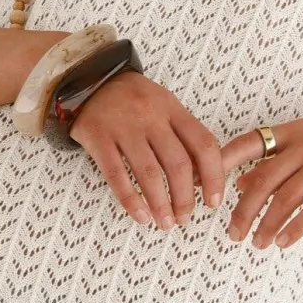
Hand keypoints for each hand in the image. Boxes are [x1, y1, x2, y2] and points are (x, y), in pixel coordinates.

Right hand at [69, 69, 225, 227]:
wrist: (88, 79)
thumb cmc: (132, 99)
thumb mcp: (163, 105)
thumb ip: (182, 135)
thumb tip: (201, 178)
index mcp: (172, 108)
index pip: (203, 144)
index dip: (213, 176)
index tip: (213, 201)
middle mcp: (151, 116)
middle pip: (177, 163)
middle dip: (185, 197)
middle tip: (185, 218)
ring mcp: (123, 127)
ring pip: (148, 172)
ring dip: (161, 204)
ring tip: (166, 223)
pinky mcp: (98, 137)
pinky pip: (116, 174)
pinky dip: (131, 200)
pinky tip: (141, 215)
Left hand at [220, 112, 302, 248]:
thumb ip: (280, 160)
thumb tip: (241, 182)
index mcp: (295, 131)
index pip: (247, 145)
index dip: (221, 166)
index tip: (203, 190)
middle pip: (262, 180)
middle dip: (243, 210)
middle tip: (232, 233)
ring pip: (285, 198)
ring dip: (267, 225)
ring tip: (257, 243)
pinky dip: (294, 228)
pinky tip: (283, 241)